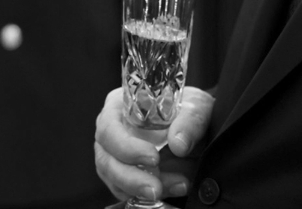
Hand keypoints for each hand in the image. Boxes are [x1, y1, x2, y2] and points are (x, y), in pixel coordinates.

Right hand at [95, 86, 213, 203]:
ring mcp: (115, 157)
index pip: (109, 128)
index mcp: (118, 107)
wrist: (193, 127)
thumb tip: (179, 144)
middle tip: (156, 187)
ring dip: (143, 189)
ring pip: (115, 180)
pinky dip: (149, 196)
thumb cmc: (187, 107)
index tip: (154, 158)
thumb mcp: (195, 106)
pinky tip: (174, 188)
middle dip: (131, 178)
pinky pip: (128, 192)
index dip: (126, 147)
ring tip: (176, 186)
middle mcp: (111, 133)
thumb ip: (190, 121)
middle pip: (106, 160)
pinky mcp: (125, 177)